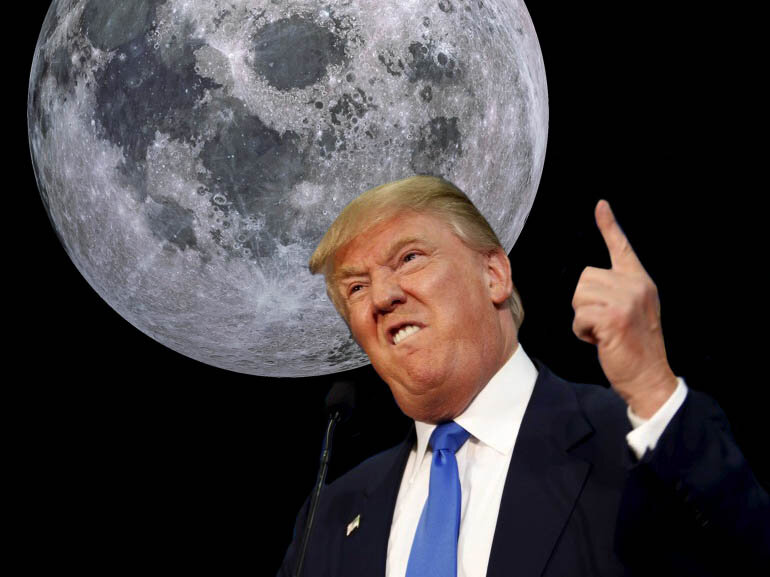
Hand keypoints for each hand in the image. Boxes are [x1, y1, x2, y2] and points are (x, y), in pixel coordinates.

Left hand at [572, 200, 677, 417]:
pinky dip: (582, 332)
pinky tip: (601, 341)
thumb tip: (589, 284)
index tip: (601, 205)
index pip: (621, 248)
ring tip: (604, 332)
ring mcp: (627, 300)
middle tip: (605, 324)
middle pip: (584, 279)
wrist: (649, 378)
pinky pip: (579, 317)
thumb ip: (617, 292)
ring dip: (583, 318)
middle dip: (585, 304)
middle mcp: (636, 285)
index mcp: (641, 281)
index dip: (609, 226)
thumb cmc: (634, 348)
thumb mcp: (632, 312)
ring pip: (579, 297)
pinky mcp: (614, 317)